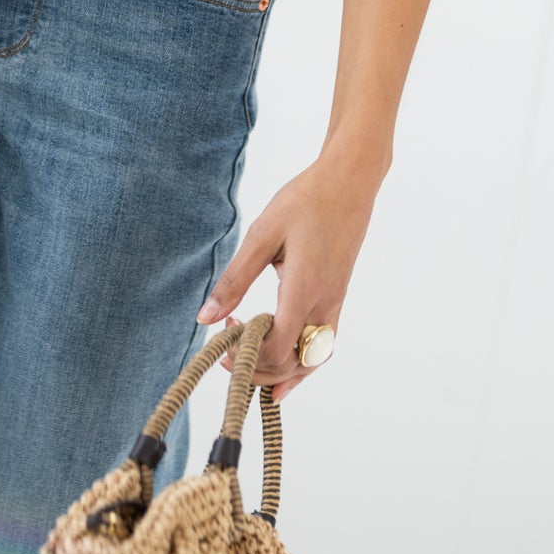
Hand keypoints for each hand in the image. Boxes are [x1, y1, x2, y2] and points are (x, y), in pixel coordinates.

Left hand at [196, 151, 384, 400]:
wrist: (349, 183)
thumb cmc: (304, 202)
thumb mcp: (261, 235)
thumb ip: (235, 279)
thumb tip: (204, 317)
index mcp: (304, 290)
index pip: (276, 347)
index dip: (246, 353)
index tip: (223, 334)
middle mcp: (325, 305)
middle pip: (292, 363)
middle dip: (257, 367)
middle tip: (225, 352)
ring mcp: (335, 305)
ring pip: (310, 361)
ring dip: (278, 370)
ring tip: (247, 364)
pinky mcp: (337, 299)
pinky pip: (322, 347)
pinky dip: (301, 363)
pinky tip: (284, 370)